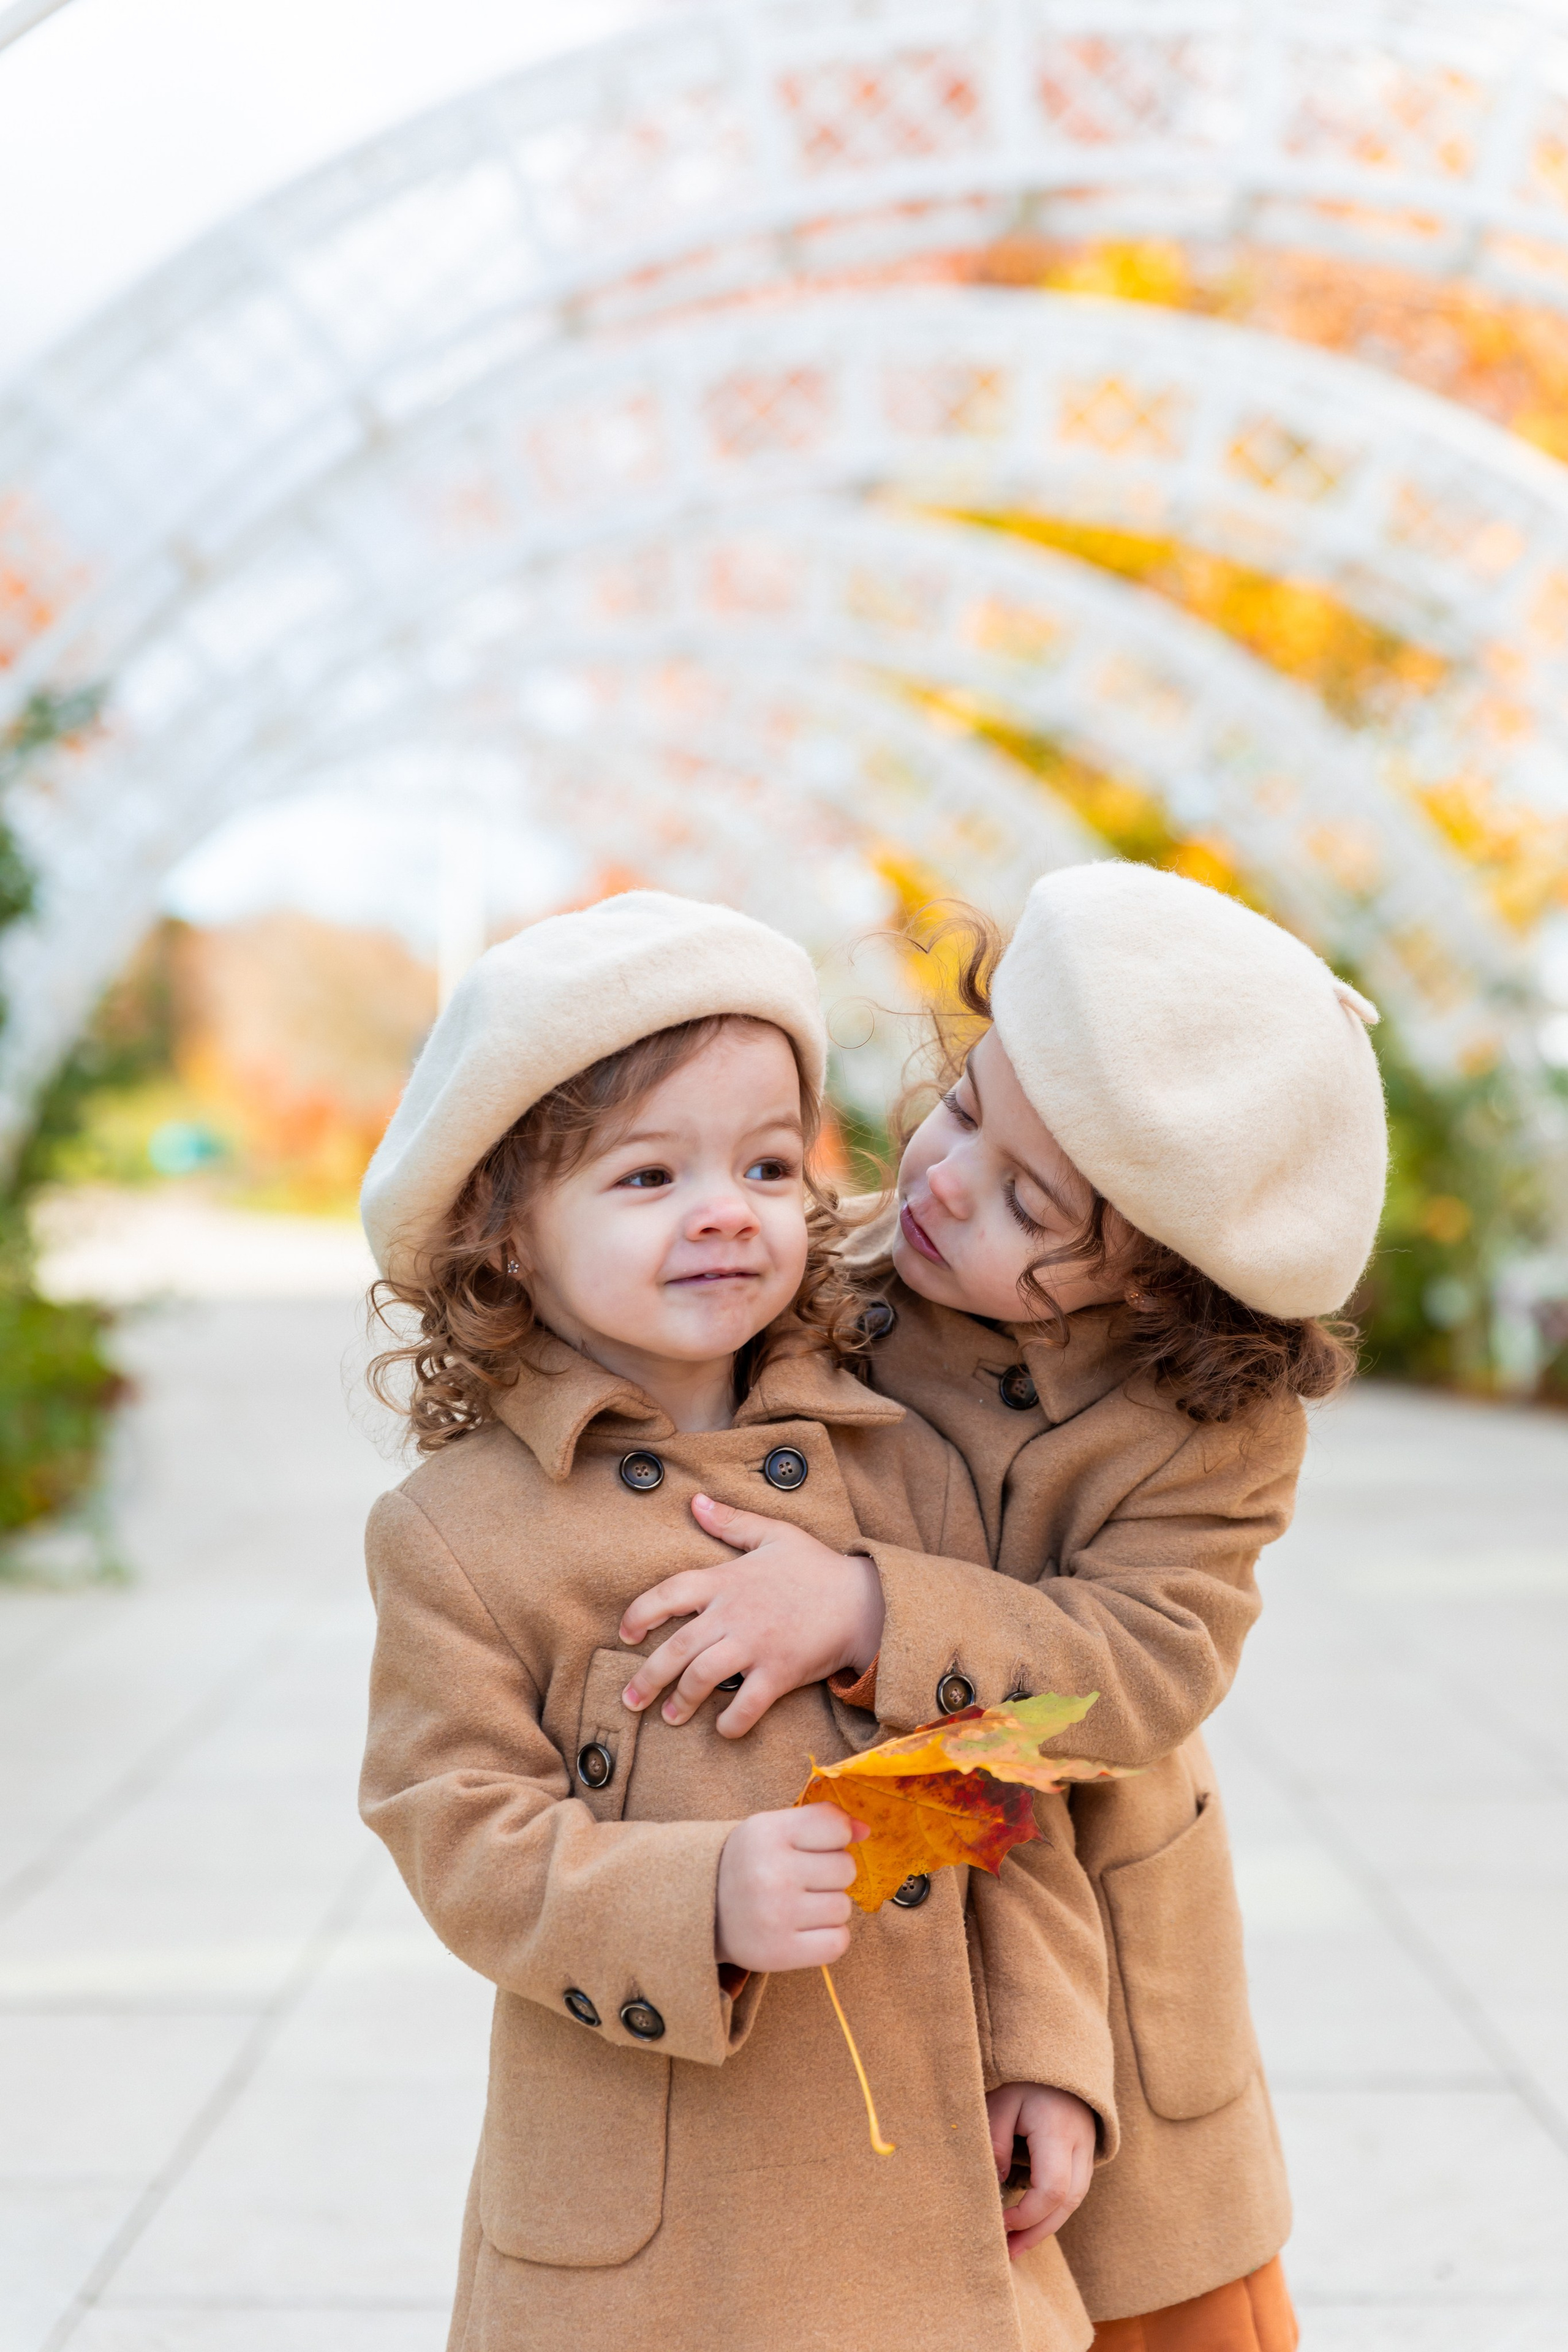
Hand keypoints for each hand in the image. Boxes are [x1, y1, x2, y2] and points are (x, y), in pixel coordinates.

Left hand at [618, 1496, 885, 1735]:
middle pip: (678, 1647)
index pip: (669, 1593)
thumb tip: (694, 1501)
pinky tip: (722, 1730)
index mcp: (728, 1580)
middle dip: (648, 1677)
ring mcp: (757, 1645)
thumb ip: (731, 1521)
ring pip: (704, 1677)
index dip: (640, 1613)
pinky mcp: (780, 1673)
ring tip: (669, 1717)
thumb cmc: (816, 1567)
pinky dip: (732, 1722)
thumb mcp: (774, 1533)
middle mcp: (735, 1614)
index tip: (626, 1633)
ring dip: (681, 1701)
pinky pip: (748, 1705)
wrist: (864, 1600)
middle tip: (631, 1699)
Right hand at [715, 1805, 868, 1971]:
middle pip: (846, 1869)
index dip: (836, 1837)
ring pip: (844, 1907)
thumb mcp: (774, 1829)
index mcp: (767, 1833)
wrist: (702, 1911)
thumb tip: (866, 1830)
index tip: (816, 1846)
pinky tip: (805, 1929)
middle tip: (803, 1880)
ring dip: (829, 1907)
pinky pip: (838, 1942)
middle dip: (832, 1874)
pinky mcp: (779, 1953)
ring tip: (799, 1905)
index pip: (836, 1827)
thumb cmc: (749, 1864)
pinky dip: (829, 1938)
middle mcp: (771, 1872)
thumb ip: (820, 1822)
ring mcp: (775, 1915)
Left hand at [986, 2083, 1096, 2257]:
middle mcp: (1081, 2145)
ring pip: (1074, 2201)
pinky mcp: (1085, 2155)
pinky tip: (1031, 2223)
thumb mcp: (1001, 2101)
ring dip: (1045, 2227)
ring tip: (1015, 2247)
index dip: (1027, 2214)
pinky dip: (1053, 2211)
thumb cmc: (1024, 2078)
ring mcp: (1088, 2150)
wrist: (1060, 2054)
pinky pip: (1074, 2191)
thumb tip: (996, 2185)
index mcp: (1058, 2130)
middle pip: (1067, 2203)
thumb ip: (996, 2142)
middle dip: (1037, 2232)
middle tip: (1007, 2253)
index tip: (999, 2221)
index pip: (1052, 2188)